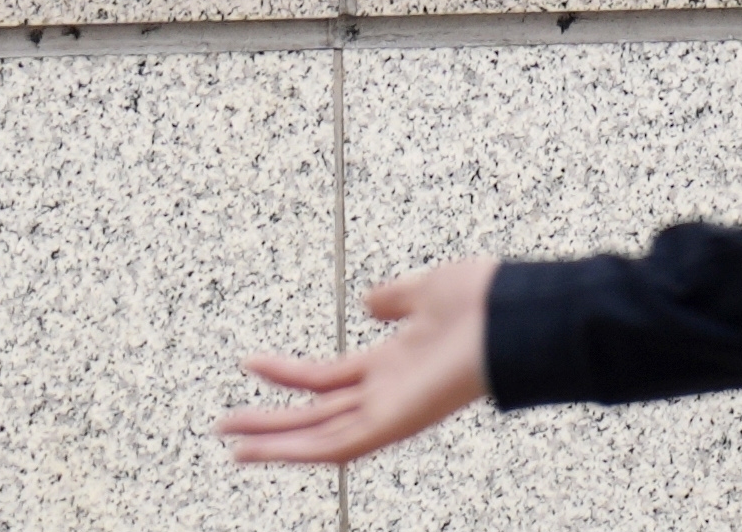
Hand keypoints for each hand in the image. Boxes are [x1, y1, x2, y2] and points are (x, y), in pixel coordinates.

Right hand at [221, 256, 496, 465]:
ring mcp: (390, 410)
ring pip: (317, 435)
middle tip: (225, 421)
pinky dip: (294, 451)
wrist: (516, 314)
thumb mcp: (428, 290)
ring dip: (271, 439)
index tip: (251, 363)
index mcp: (395, 362)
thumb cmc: (487, 301)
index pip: (330, 377)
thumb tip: (369, 302)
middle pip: (317, 412)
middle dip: (271, 419)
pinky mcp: (392, 425)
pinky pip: (334, 446)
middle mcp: (389, 391)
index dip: (290, 374)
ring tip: (229, 438)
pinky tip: (257, 450)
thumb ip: (394, 299)